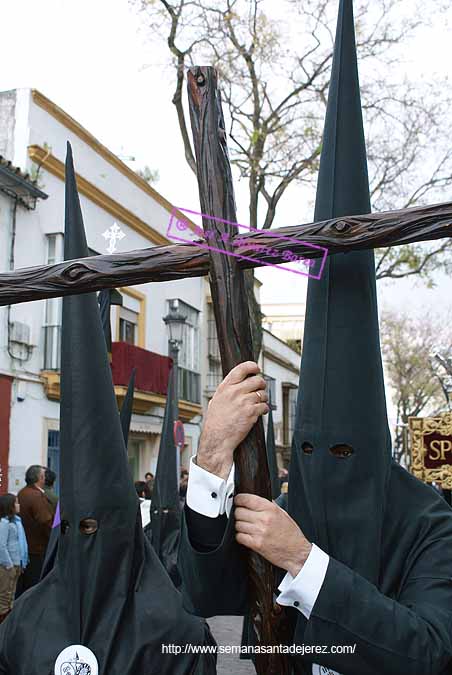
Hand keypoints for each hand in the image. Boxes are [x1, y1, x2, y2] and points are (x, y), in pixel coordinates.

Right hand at [196, 361, 268, 478]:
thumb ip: (227, 391)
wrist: (217, 439)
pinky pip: (264, 406)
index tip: (256, 369)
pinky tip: (259, 412)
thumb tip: (237, 383)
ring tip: (258, 403)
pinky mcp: (251, 413)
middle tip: (261, 389)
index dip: (252, 366)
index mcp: (225, 387)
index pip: (241, 369)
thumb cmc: (215, 422)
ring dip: (263, 398)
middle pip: (257, 380)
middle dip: (261, 384)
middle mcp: (234, 392)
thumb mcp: (216, 401)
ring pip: (263, 394)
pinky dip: (264, 409)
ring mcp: (243, 402)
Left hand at [234, 494, 311, 576]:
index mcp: (271, 509)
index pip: (247, 499)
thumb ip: (269, 505)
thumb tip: (256, 498)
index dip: (239, 499)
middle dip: (239, 513)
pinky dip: (241, 536)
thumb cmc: (291, 534)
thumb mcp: (283, 513)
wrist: (297, 552)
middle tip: (243, 516)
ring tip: (247, 527)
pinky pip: (239, 537)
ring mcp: (259, 532)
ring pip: (238, 524)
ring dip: (240, 525)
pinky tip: (247, 535)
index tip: (238, 501)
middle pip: (239, 512)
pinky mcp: (256, 544)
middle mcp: (264, 519)